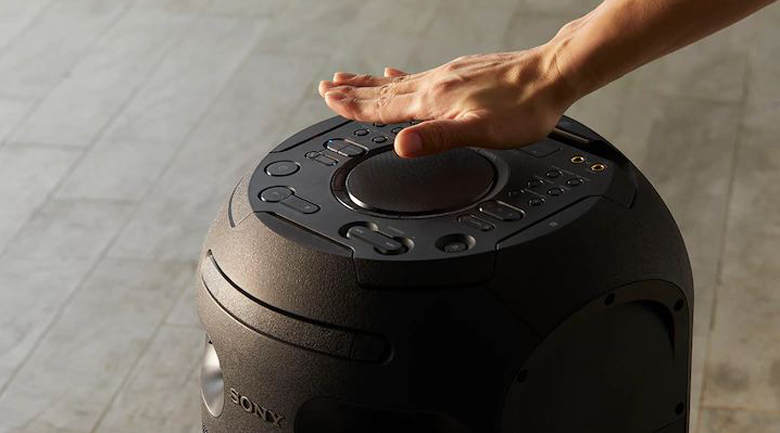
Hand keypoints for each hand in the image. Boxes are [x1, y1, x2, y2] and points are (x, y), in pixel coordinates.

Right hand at [317, 47, 575, 157]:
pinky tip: (399, 74)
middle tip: (326, 87)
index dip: (354, 107)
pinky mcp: (461, 73)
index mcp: (435, 99)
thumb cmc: (523, 107)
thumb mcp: (479, 131)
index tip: (329, 101)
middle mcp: (436, 83)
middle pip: (383, 90)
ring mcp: (448, 76)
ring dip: (369, 83)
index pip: (383, 106)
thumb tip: (401, 146)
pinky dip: (400, 77)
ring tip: (348, 79)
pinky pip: (419, 76)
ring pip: (398, 82)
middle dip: (353, 92)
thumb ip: (437, 138)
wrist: (553, 74)